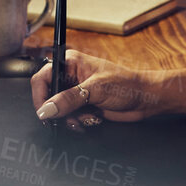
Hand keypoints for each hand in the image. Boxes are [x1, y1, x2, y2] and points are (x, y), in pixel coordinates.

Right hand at [31, 49, 163, 131]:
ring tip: (89, 117)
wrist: (145, 99)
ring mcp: (77, 92)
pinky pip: (71, 118)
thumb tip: (46, 109)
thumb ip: (69, 99)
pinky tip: (94, 118)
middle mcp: (71, 76)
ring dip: (72, 119)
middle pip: (49, 97)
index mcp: (70, 63)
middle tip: (71, 118)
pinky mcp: (84, 105)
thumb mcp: (95, 90)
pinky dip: (79, 122)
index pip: (42, 78)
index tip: (45, 113)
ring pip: (59, 111)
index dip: (40, 96)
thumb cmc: (127, 84)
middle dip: (59, 112)